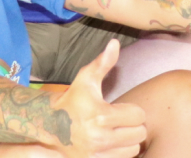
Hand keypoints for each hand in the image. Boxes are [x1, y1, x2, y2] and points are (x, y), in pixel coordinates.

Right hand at [53, 40, 146, 157]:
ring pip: (133, 149)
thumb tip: (114, 43)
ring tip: (118, 132)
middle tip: (122, 121)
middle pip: (139, 134)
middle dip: (133, 125)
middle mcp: (99, 137)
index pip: (138, 115)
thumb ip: (103, 63)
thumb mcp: (86, 78)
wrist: (51, 125)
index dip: (133, 110)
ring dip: (128, 141)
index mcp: (101, 115)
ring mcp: (96, 153)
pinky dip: (121, 152)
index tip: (122, 109)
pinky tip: (112, 144)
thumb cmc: (73, 99)